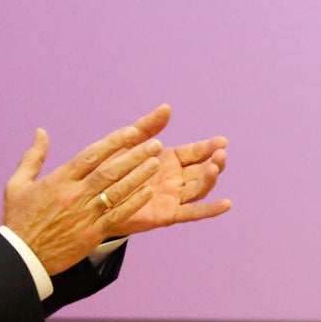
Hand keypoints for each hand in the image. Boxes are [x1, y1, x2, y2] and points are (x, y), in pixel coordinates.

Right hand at [1, 107, 171, 274]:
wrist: (20, 257)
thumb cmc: (18, 219)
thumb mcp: (17, 185)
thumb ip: (33, 157)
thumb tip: (41, 131)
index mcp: (58, 181)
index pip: (91, 156)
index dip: (113, 142)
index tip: (133, 132)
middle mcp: (74, 195)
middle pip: (109, 171)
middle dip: (134, 156)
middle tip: (155, 144)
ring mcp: (85, 215)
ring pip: (117, 191)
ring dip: (139, 175)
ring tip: (156, 162)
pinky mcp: (92, 234)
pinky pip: (117, 215)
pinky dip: (134, 202)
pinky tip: (148, 191)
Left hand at [108, 112, 231, 235]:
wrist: (93, 199)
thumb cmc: (110, 169)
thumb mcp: (129, 143)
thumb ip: (148, 127)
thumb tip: (167, 107)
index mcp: (170, 161)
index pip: (195, 153)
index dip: (209, 147)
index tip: (221, 141)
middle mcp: (176, 179)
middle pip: (202, 171)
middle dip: (214, 162)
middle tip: (220, 154)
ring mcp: (174, 197)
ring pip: (199, 189)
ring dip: (210, 179)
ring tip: (215, 168)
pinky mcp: (168, 214)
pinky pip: (193, 213)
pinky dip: (211, 210)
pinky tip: (226, 204)